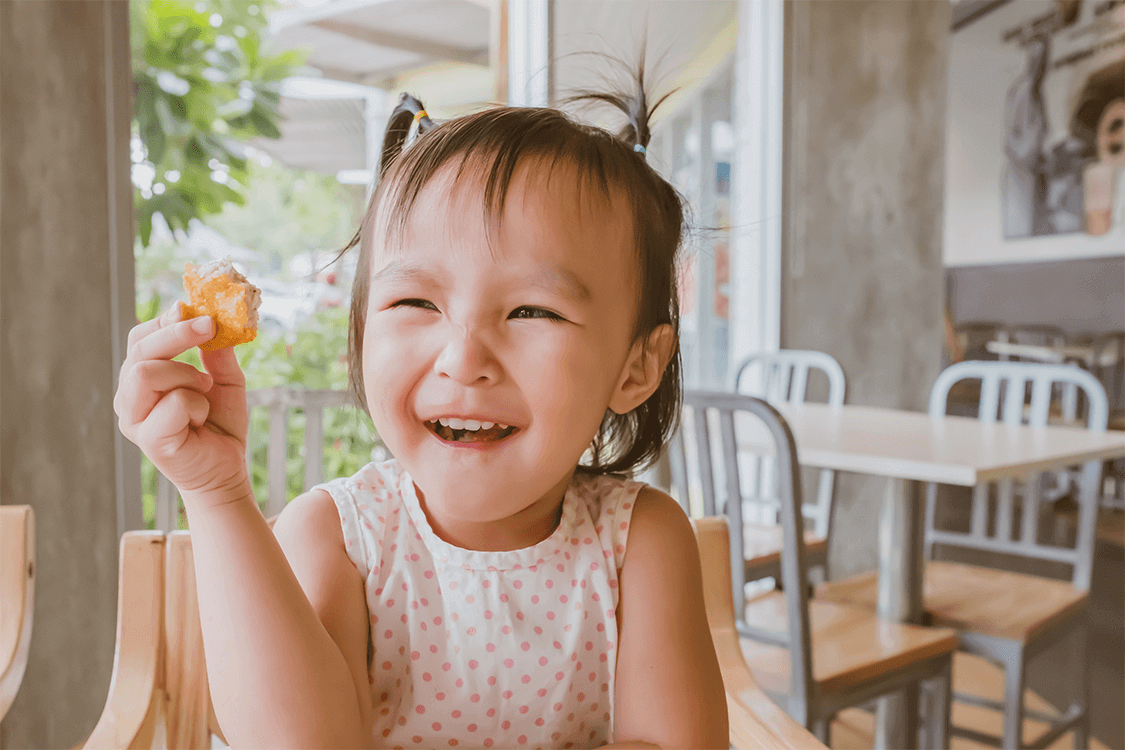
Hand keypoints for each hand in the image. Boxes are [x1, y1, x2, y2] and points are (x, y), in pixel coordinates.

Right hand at [114, 303, 251, 502]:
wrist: (226, 468)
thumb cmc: (219, 424)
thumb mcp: (224, 380)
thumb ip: (216, 353)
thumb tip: (214, 320)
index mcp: (140, 378)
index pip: (139, 337)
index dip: (165, 320)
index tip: (194, 310)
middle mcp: (129, 397)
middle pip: (139, 349)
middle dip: (178, 333)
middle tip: (210, 327)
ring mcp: (134, 419)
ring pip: (146, 372)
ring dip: (186, 374)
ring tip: (204, 389)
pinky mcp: (149, 440)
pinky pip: (173, 402)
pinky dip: (197, 404)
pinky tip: (201, 418)